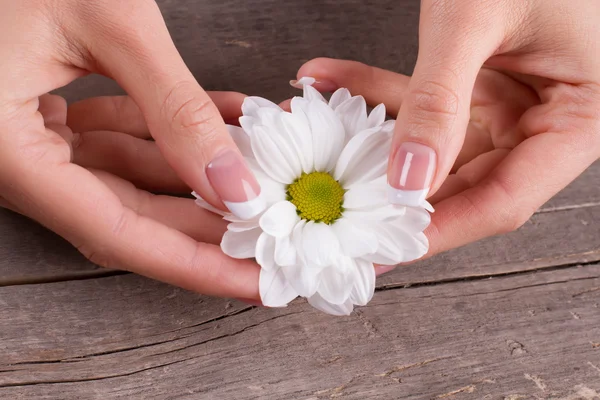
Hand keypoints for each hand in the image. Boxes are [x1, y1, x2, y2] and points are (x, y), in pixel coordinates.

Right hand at [0, 0, 261, 298]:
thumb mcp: (106, 20)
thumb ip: (173, 107)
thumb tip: (232, 185)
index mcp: (8, 152)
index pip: (119, 235)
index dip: (195, 265)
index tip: (255, 285)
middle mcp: (17, 160)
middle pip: (131, 216)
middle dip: (208, 225)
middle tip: (274, 234)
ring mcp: (29, 138)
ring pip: (130, 178)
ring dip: (198, 172)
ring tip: (261, 168)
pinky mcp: (43, 113)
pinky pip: (120, 138)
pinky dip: (171, 133)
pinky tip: (222, 123)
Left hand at [296, 0, 599, 257]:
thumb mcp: (479, 17)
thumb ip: (441, 99)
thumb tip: (408, 179)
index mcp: (579, 121)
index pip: (504, 200)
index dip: (442, 229)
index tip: (385, 248)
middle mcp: (547, 122)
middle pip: (465, 184)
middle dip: (395, 194)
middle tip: (337, 211)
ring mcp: (511, 105)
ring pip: (434, 149)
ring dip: (372, 140)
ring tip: (316, 138)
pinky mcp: (478, 86)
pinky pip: (423, 105)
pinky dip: (376, 95)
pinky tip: (327, 83)